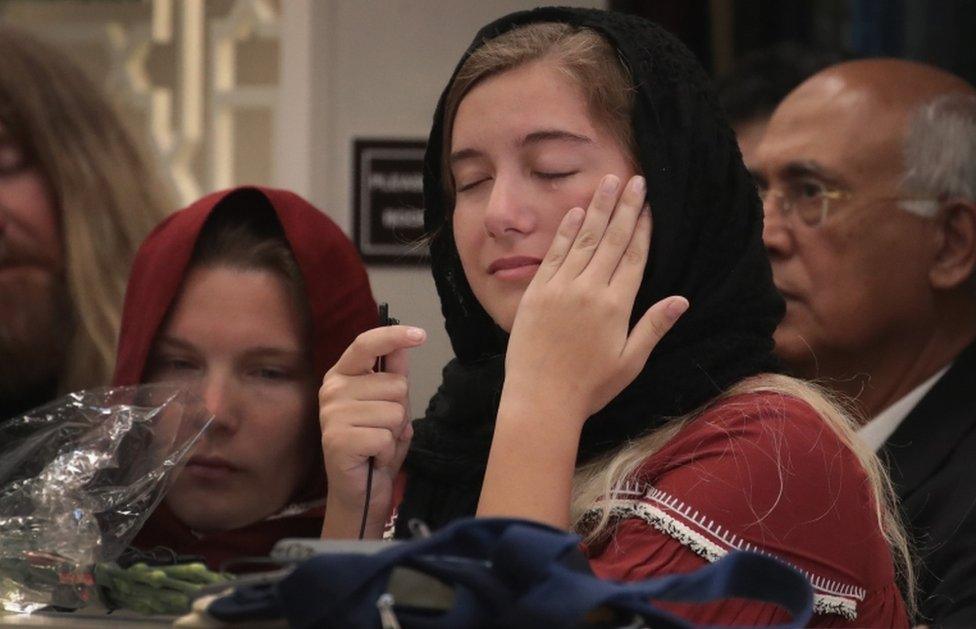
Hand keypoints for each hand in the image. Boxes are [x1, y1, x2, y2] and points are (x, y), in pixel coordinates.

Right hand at [318, 325, 424, 537]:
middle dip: (401, 410)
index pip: (366, 344)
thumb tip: (404, 345)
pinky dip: (388, 451)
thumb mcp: (390, 405)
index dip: (394, 336)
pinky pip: (385, 436)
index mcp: (342, 375)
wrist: (359, 491)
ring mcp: (332, 414)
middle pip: (395, 384)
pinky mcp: (337, 439)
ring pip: (394, 411)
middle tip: (383, 429)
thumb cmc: (374, 445)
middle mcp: (332, 390)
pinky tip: (373, 458)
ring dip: (395, 433)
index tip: (421, 334)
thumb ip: (394, 375)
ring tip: (377, 444)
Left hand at [503, 174, 687, 422]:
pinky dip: (567, 231)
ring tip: (608, 182)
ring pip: (584, 240)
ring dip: (598, 209)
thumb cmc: (589, 386)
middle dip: (625, 207)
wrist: (540, 398)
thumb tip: (682, 299)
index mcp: (616, 306)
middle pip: (612, 240)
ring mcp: (560, 288)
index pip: (634, 257)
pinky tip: (577, 212)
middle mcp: (589, 290)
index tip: (649, 204)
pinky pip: (555, 254)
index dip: (643, 228)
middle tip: (634, 179)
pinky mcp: (537, 292)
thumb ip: (654, 326)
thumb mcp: (630, 361)